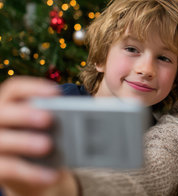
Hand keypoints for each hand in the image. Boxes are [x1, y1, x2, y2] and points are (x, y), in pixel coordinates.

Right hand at [0, 77, 77, 195]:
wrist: (34, 171)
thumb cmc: (44, 138)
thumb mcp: (48, 127)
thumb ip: (57, 119)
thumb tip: (82, 121)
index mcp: (9, 104)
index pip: (15, 89)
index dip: (33, 88)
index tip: (56, 93)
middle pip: (4, 113)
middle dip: (25, 114)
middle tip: (48, 118)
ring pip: (3, 141)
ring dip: (24, 142)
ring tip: (48, 145)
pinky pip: (9, 169)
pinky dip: (31, 172)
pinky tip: (52, 175)